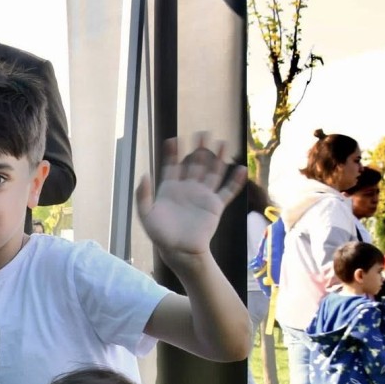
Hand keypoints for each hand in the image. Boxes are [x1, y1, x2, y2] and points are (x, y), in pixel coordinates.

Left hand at [136, 134, 245, 261]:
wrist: (179, 251)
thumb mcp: (146, 215)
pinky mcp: (215, 206)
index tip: (173, 139)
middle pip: (195, 164)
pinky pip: (228, 191)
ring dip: (218, 158)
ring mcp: (202, 196)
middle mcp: (187, 189)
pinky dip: (235, 181)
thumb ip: (143, 195)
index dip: (172, 153)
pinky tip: (241, 168)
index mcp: (170, 189)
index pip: (172, 166)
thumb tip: (144, 175)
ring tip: (222, 142)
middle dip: (199, 148)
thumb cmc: (160, 234)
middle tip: (203, 132)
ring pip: (212, 172)